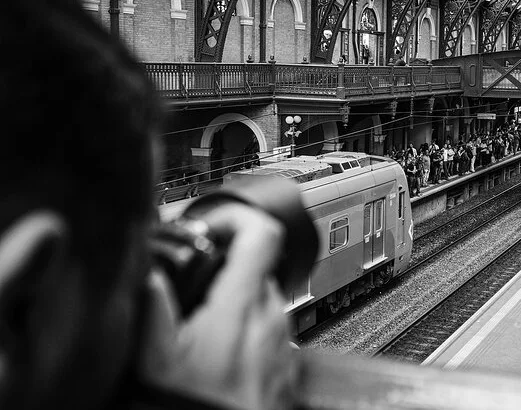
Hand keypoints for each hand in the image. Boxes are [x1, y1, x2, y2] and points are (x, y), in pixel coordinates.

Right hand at [137, 203, 297, 409]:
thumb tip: (150, 275)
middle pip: (256, 263)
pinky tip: (218, 349)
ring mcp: (282, 337)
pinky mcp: (285, 357)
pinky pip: (265, 325)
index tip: (212, 222)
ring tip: (201, 320)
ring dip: (232, 298)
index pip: (262, 232)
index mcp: (243, 304)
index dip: (237, 215)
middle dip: (223, 265)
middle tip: (194, 279)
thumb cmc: (205, 409)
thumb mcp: (159, 360)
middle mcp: (271, 316)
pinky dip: (243, 325)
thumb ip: (154, 308)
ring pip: (260, 295)